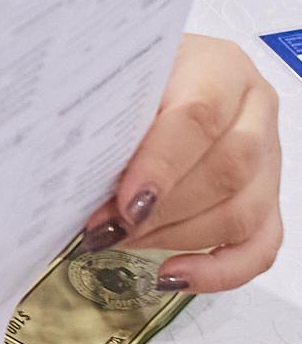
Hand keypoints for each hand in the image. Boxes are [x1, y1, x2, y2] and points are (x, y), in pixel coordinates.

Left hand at [79, 33, 281, 293]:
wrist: (159, 80)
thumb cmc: (137, 81)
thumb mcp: (118, 81)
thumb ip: (108, 118)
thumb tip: (76, 172)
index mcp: (221, 68)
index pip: (201, 116)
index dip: (162, 164)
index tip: (123, 198)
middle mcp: (254, 111)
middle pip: (228, 169)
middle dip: (163, 209)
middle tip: (109, 226)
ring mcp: (267, 159)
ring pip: (243, 213)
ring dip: (176, 237)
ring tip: (122, 239)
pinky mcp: (266, 201)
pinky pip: (258, 248)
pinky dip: (217, 272)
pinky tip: (171, 275)